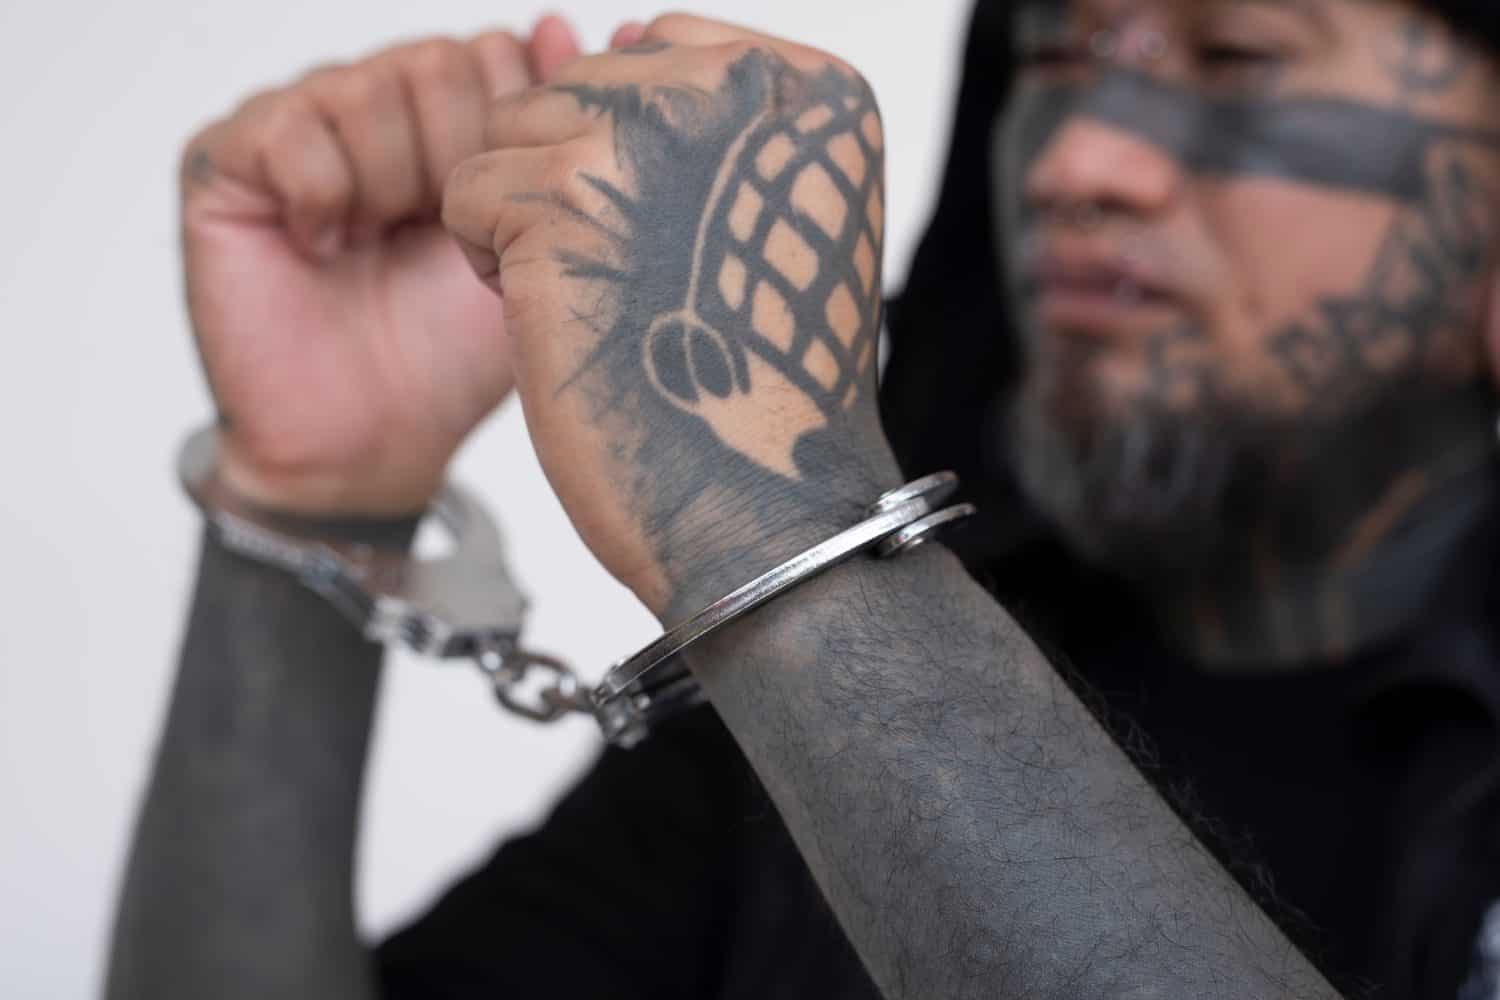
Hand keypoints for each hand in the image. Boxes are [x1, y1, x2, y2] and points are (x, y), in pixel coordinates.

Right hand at [181, 19, 581, 515]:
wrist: (374, 441)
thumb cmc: (449, 354)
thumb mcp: (534, 244)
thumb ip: (549, 140)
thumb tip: (574, 24)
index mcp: (445, 120)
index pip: (496, 56)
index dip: (507, 144)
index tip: (494, 221)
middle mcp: (371, 110)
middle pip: (440, 62)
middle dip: (455, 167)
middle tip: (430, 240)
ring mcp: (296, 126)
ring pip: (371, 88)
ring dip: (390, 189)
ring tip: (375, 248)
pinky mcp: (225, 160)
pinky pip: (292, 131)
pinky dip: (323, 200)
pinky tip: (325, 249)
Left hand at [444, 14, 901, 614]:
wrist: (762, 502)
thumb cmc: (760, 385)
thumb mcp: (769, 221)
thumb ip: (707, 120)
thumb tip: (595, 30)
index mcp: (808, 93)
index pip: (659, 48)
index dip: (636, 155)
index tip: (679, 241)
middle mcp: (740, 89)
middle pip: (580, 84)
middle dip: (577, 185)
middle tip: (641, 282)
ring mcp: (653, 134)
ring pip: (514, 129)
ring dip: (529, 221)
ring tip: (601, 300)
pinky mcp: (566, 194)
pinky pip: (466, 188)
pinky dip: (492, 263)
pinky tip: (559, 319)